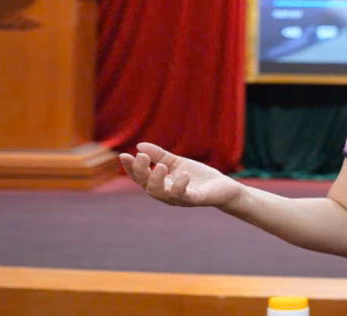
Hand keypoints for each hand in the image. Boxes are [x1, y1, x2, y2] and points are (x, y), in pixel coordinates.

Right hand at [119, 142, 244, 208]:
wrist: (222, 186)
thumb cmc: (197, 175)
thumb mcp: (176, 162)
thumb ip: (159, 155)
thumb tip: (139, 146)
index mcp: (160, 184)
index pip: (140, 178)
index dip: (131, 168)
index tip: (124, 155)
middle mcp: (166, 193)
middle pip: (147, 186)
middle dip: (141, 172)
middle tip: (142, 157)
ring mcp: (179, 198)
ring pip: (161, 194)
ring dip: (157, 180)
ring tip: (161, 166)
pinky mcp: (194, 199)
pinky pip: (184, 196)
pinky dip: (180, 186)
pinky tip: (183, 174)